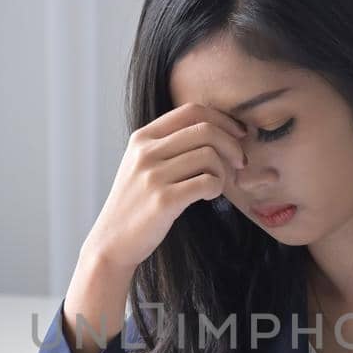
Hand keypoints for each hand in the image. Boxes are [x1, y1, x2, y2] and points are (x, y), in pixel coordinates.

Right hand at [88, 102, 248, 273]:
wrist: (112, 241)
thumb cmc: (137, 203)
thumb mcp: (142, 164)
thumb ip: (169, 144)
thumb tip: (219, 130)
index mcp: (142, 138)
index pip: (191, 111)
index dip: (223, 119)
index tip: (239, 134)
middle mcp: (145, 152)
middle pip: (205, 130)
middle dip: (233, 145)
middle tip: (240, 163)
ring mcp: (153, 176)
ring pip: (209, 156)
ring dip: (223, 172)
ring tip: (216, 185)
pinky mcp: (163, 200)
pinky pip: (207, 182)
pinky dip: (217, 188)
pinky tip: (208, 196)